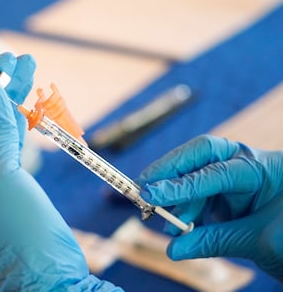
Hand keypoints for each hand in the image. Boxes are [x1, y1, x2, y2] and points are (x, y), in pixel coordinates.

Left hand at [0, 53, 120, 290]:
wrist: (45, 268)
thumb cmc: (16, 225)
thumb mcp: (1, 171)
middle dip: (1, 88)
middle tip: (20, 59)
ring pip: (3, 128)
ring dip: (15, 101)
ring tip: (30, 71)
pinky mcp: (19, 181)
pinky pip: (17, 144)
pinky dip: (24, 123)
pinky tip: (31, 105)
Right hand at [136, 134, 282, 280]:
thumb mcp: (258, 241)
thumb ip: (214, 242)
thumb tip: (173, 250)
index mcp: (261, 168)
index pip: (215, 172)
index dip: (180, 184)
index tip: (151, 194)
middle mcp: (244, 164)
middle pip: (200, 155)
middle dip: (170, 170)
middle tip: (144, 187)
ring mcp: (232, 176)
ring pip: (194, 174)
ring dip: (175, 196)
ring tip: (162, 219)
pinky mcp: (223, 191)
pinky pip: (197, 193)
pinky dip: (184, 207)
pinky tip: (178, 224)